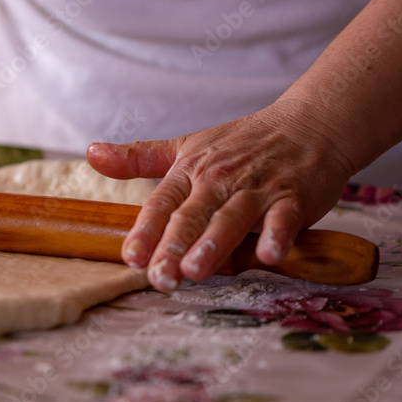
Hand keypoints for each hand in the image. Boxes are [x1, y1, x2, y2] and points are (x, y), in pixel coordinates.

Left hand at [87, 99, 355, 290]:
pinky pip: (283, 218)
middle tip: (159, 277)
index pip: (162, 203)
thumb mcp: (186, 146)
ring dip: (214, 244)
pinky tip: (268, 255)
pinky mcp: (294, 196)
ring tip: (195, 271)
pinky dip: (277, 235)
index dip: (145, 230)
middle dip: (173, 246)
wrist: (310, 124)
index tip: (131, 256)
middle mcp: (220, 180)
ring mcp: (257, 188)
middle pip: (192, 216)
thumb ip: (138, 157)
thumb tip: (91, 153)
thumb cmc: (243, 142)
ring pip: (231, 218)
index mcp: (191, 171)